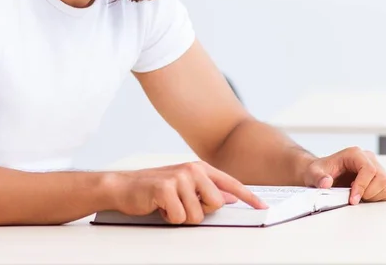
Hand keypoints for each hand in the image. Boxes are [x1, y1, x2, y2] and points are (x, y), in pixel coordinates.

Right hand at [109, 161, 267, 224]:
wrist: (124, 186)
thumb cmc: (154, 189)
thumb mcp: (183, 187)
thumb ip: (206, 191)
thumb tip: (229, 199)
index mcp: (198, 168)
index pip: (230, 183)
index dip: (247, 196)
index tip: (262, 206)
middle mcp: (192, 169)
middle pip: (215, 203)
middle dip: (199, 211)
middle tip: (181, 205)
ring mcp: (179, 177)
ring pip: (197, 215)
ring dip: (181, 216)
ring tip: (168, 205)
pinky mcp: (166, 188)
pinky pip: (179, 217)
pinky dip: (168, 218)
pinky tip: (159, 207)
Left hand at [302, 147, 385, 204]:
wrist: (322, 175)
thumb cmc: (320, 172)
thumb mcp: (313, 173)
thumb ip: (318, 177)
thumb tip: (326, 183)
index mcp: (354, 154)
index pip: (369, 169)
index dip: (362, 186)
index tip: (352, 199)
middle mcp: (368, 159)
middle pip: (381, 177)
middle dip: (368, 192)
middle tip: (353, 198)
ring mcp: (376, 169)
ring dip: (373, 196)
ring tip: (356, 196)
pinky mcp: (379, 180)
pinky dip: (378, 198)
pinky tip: (364, 197)